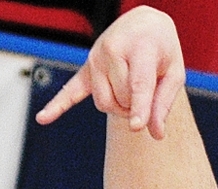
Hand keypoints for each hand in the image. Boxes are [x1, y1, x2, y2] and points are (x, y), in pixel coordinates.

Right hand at [34, 6, 185, 139]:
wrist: (143, 25)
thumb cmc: (162, 50)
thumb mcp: (174, 73)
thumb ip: (164, 103)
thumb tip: (155, 134)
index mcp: (139, 48)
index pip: (138, 85)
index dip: (140, 108)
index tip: (137, 126)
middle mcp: (111, 51)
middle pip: (122, 100)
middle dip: (137, 107)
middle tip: (149, 93)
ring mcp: (95, 59)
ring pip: (104, 103)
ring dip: (120, 109)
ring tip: (132, 95)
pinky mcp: (86, 69)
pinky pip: (70, 91)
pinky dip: (57, 106)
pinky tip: (43, 118)